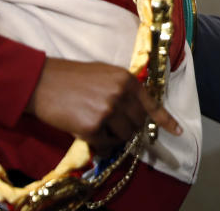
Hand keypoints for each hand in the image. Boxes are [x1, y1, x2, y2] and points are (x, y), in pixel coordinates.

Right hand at [26, 58, 180, 155]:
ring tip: (98, 126)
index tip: (177, 131)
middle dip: (129, 128)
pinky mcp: (92, 127)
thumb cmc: (72, 77)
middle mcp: (120, 94)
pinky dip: (100, 144)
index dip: (165, 120)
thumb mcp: (104, 74)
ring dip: (115, 137)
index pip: (151, 103)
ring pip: (124, 136)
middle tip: (112, 125)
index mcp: (126, 80)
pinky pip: (105, 144)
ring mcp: (107, 111)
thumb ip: (122, 89)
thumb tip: (134, 110)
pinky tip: (86, 131)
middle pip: (138, 123)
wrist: (42, 82)